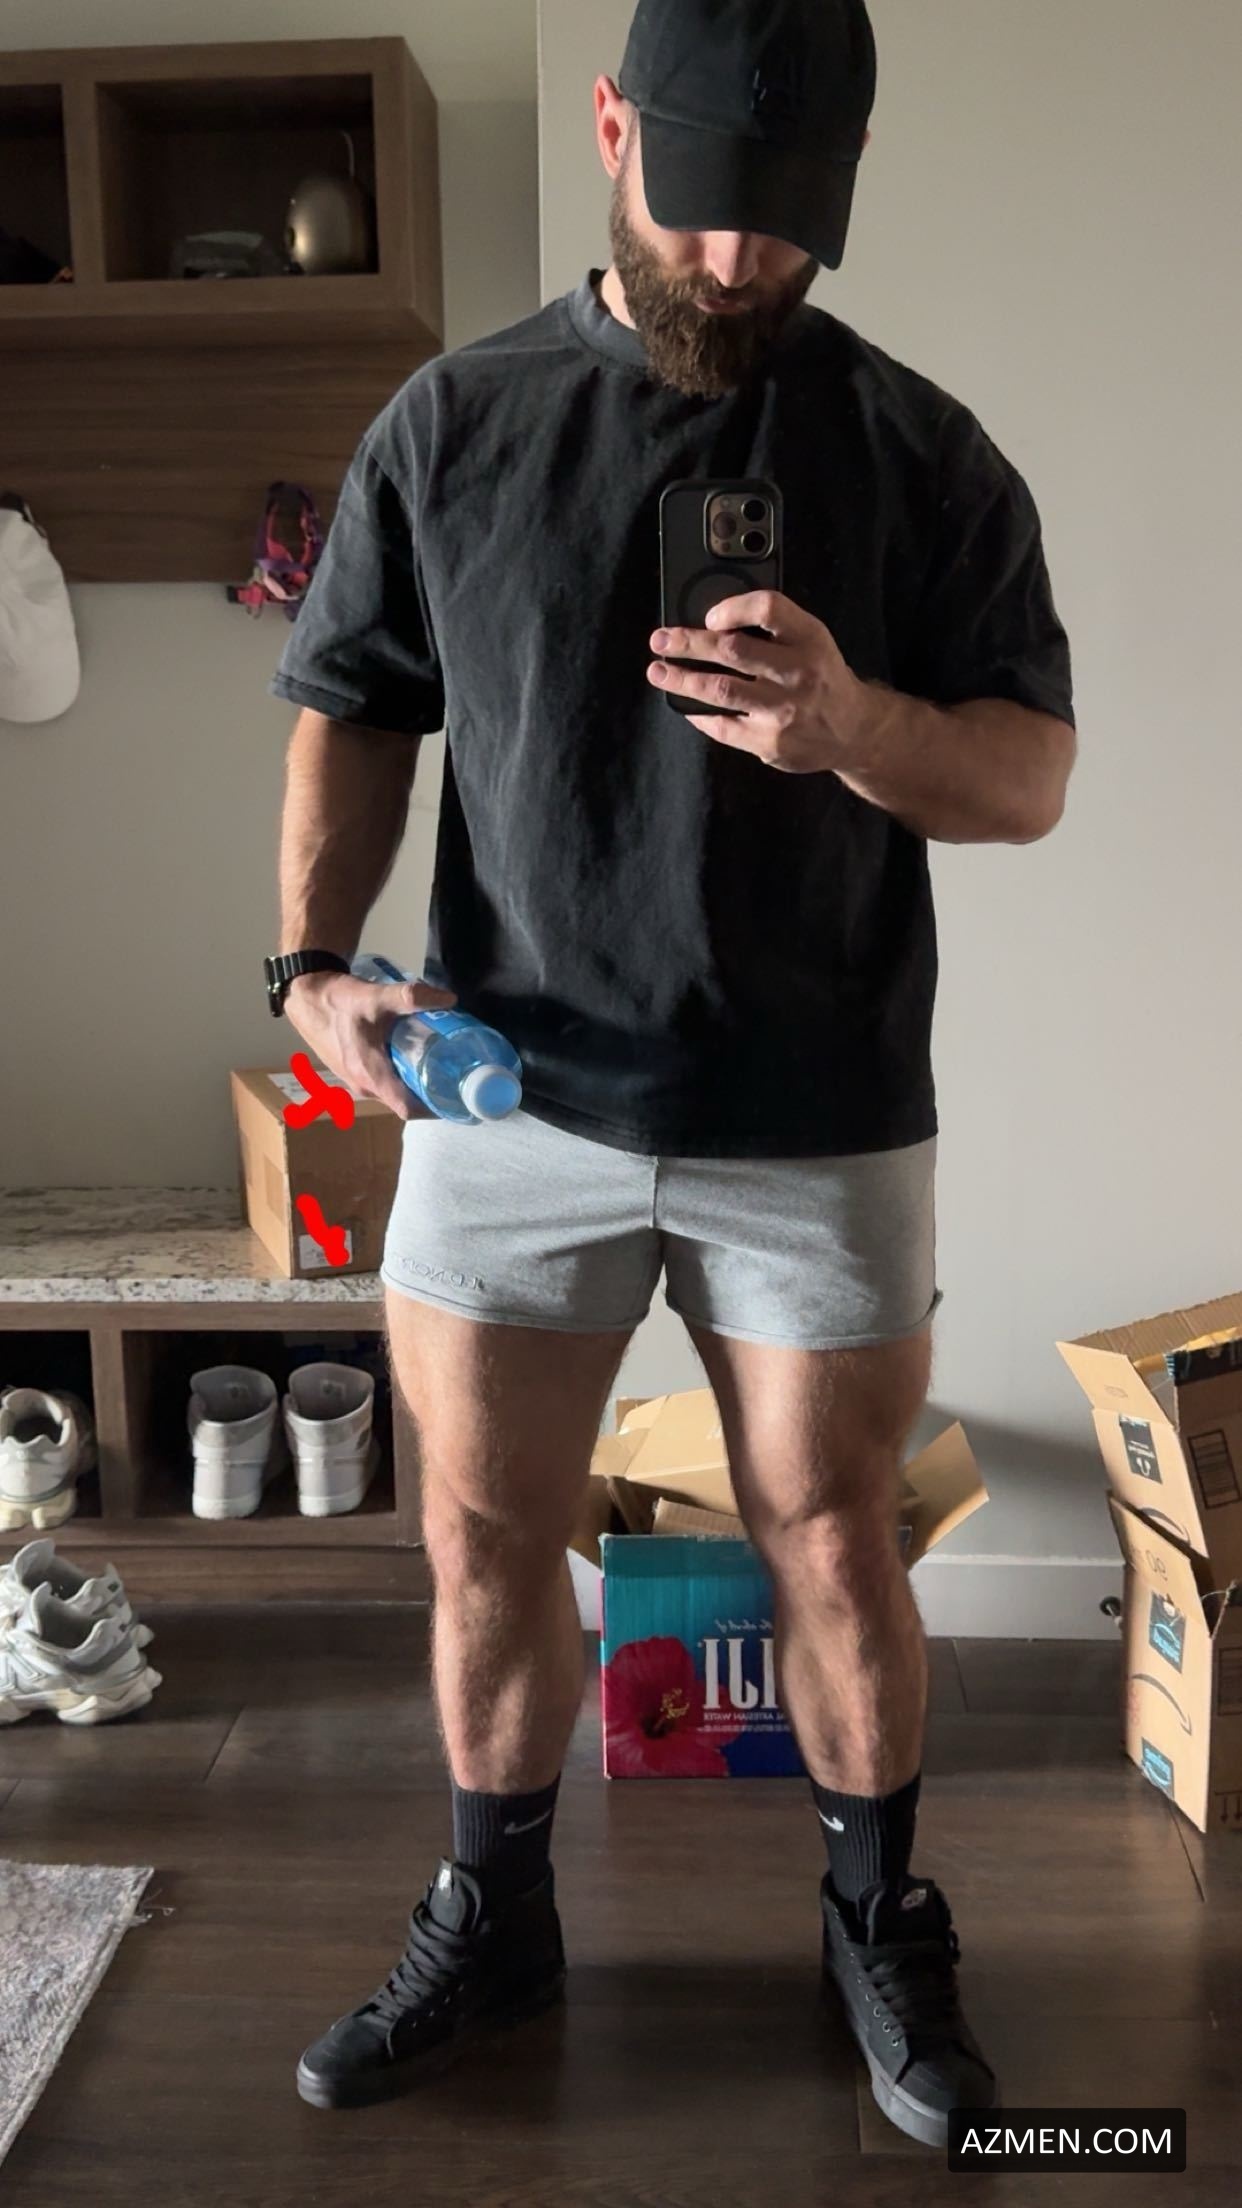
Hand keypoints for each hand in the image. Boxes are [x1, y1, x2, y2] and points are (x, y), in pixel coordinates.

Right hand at [285, 971, 455, 1122]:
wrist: (305, 996)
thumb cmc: (338, 1001)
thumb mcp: (377, 996)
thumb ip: (412, 997)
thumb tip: (450, 1000)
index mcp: (370, 1076)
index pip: (408, 1109)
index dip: (435, 1107)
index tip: (459, 1095)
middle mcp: (363, 1086)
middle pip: (405, 1100)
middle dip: (431, 1091)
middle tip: (457, 1072)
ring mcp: (356, 1081)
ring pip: (394, 1090)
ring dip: (415, 1082)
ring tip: (441, 1062)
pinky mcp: (352, 1072)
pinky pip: (383, 1081)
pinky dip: (400, 1074)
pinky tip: (413, 1054)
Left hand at [648, 590, 870, 774]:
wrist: (853, 730)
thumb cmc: (821, 676)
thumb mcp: (811, 641)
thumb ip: (774, 628)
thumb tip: (712, 622)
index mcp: (809, 638)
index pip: (769, 609)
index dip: (732, 608)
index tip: (708, 616)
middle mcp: (799, 673)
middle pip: (733, 650)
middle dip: (689, 643)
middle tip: (660, 639)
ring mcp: (784, 711)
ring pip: (721, 690)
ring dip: (682, 680)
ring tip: (658, 671)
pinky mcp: (772, 742)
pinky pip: (724, 727)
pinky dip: (699, 714)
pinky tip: (686, 705)